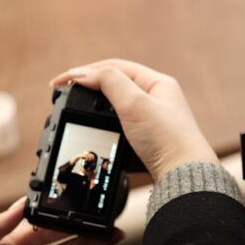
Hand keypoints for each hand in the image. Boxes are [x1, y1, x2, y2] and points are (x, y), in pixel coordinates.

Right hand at [50, 59, 218, 179]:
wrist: (182, 177)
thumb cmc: (167, 140)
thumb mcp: (134, 103)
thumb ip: (109, 82)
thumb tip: (83, 74)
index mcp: (157, 83)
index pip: (114, 67)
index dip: (85, 71)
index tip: (61, 81)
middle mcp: (157, 98)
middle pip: (114, 84)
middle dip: (88, 86)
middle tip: (64, 92)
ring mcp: (153, 119)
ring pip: (116, 106)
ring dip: (95, 105)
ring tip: (76, 106)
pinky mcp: (148, 140)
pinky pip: (121, 124)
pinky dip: (104, 123)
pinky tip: (96, 126)